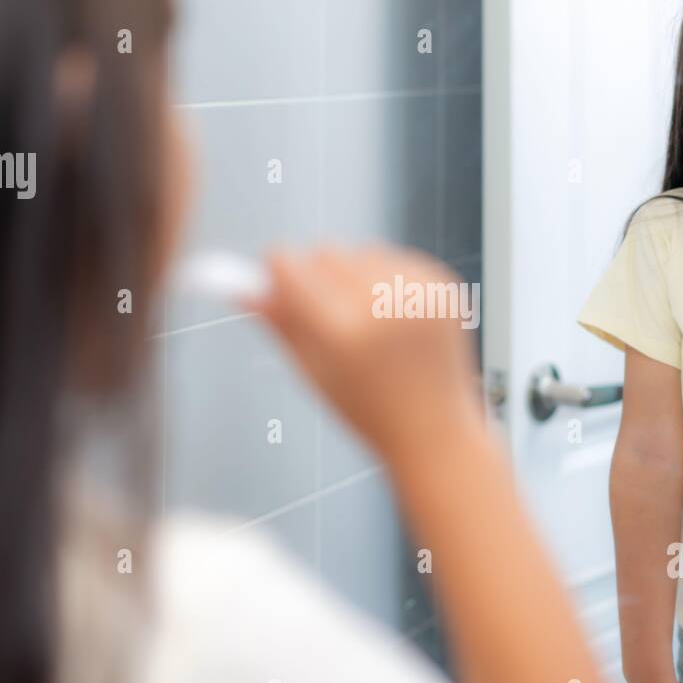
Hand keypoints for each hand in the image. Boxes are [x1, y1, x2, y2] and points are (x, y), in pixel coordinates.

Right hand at [243, 245, 485, 467]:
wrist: (436, 432)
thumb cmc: (367, 411)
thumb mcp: (312, 372)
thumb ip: (278, 323)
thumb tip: (238, 287)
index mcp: (344, 333)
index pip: (291, 266)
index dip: (276, 271)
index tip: (273, 279)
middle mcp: (384, 306)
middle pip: (326, 251)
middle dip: (316, 273)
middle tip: (324, 313)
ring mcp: (420, 293)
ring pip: (362, 252)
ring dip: (354, 275)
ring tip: (367, 324)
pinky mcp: (444, 286)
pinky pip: (397, 259)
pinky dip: (388, 279)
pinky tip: (395, 319)